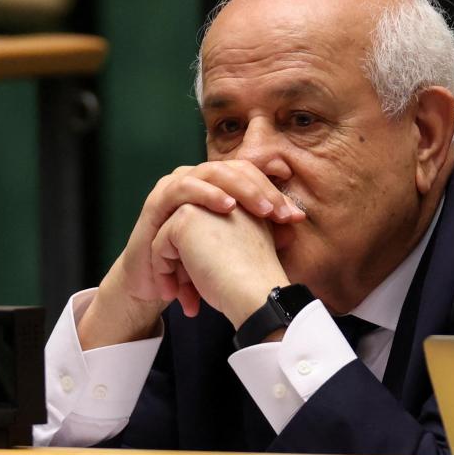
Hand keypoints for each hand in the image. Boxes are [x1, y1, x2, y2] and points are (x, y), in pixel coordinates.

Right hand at [78, 161, 303, 349]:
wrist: (158, 285)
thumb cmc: (195, 264)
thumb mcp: (230, 248)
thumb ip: (259, 234)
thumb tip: (295, 224)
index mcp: (214, 186)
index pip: (250, 176)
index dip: (273, 192)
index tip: (294, 217)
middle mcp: (196, 179)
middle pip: (235, 169)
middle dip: (261, 189)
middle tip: (281, 212)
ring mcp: (175, 185)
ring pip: (212, 172)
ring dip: (240, 189)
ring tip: (262, 210)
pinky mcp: (158, 199)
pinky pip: (184, 187)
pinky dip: (208, 194)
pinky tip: (227, 207)